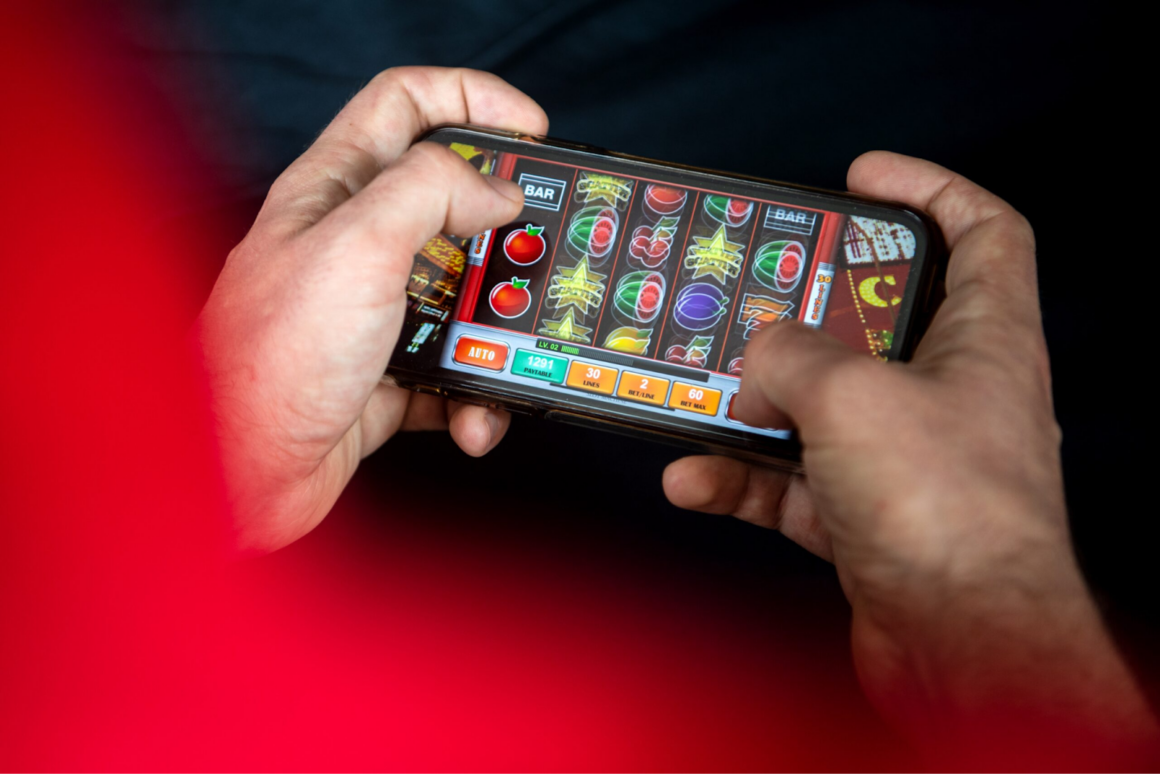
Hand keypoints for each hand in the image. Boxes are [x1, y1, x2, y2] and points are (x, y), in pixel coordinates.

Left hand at [196, 67, 546, 551]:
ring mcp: (372, 313)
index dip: (473, 101)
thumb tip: (495, 190)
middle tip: (538, 250)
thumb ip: (431, 193)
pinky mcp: (387, 376)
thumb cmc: (272, 359)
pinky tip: (472, 418)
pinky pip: (454, 372)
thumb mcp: (356, 247)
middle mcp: (353, 245)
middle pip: (449, 203)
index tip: (532, 132)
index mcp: (334, 190)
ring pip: (461, 297)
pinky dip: (475, 397)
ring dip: (496, 330)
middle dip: (504, 229)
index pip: (406, 105)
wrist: (237, 480)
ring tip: (508, 353)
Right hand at [663, 152, 1154, 739]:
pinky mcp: (868, 520)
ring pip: (820, 408)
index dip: (929, 189)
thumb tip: (758, 357)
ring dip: (753, 404)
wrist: (959, 648)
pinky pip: (791, 484)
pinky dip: (741, 479)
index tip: (862, 177)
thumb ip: (791, 356)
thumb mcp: (852, 396)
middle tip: (753, 292)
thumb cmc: (944, 510)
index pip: (984, 233)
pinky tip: (693, 477)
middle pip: (878, 322)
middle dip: (807, 307)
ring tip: (700, 393)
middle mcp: (951, 396)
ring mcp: (907, 461)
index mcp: (984, 341)